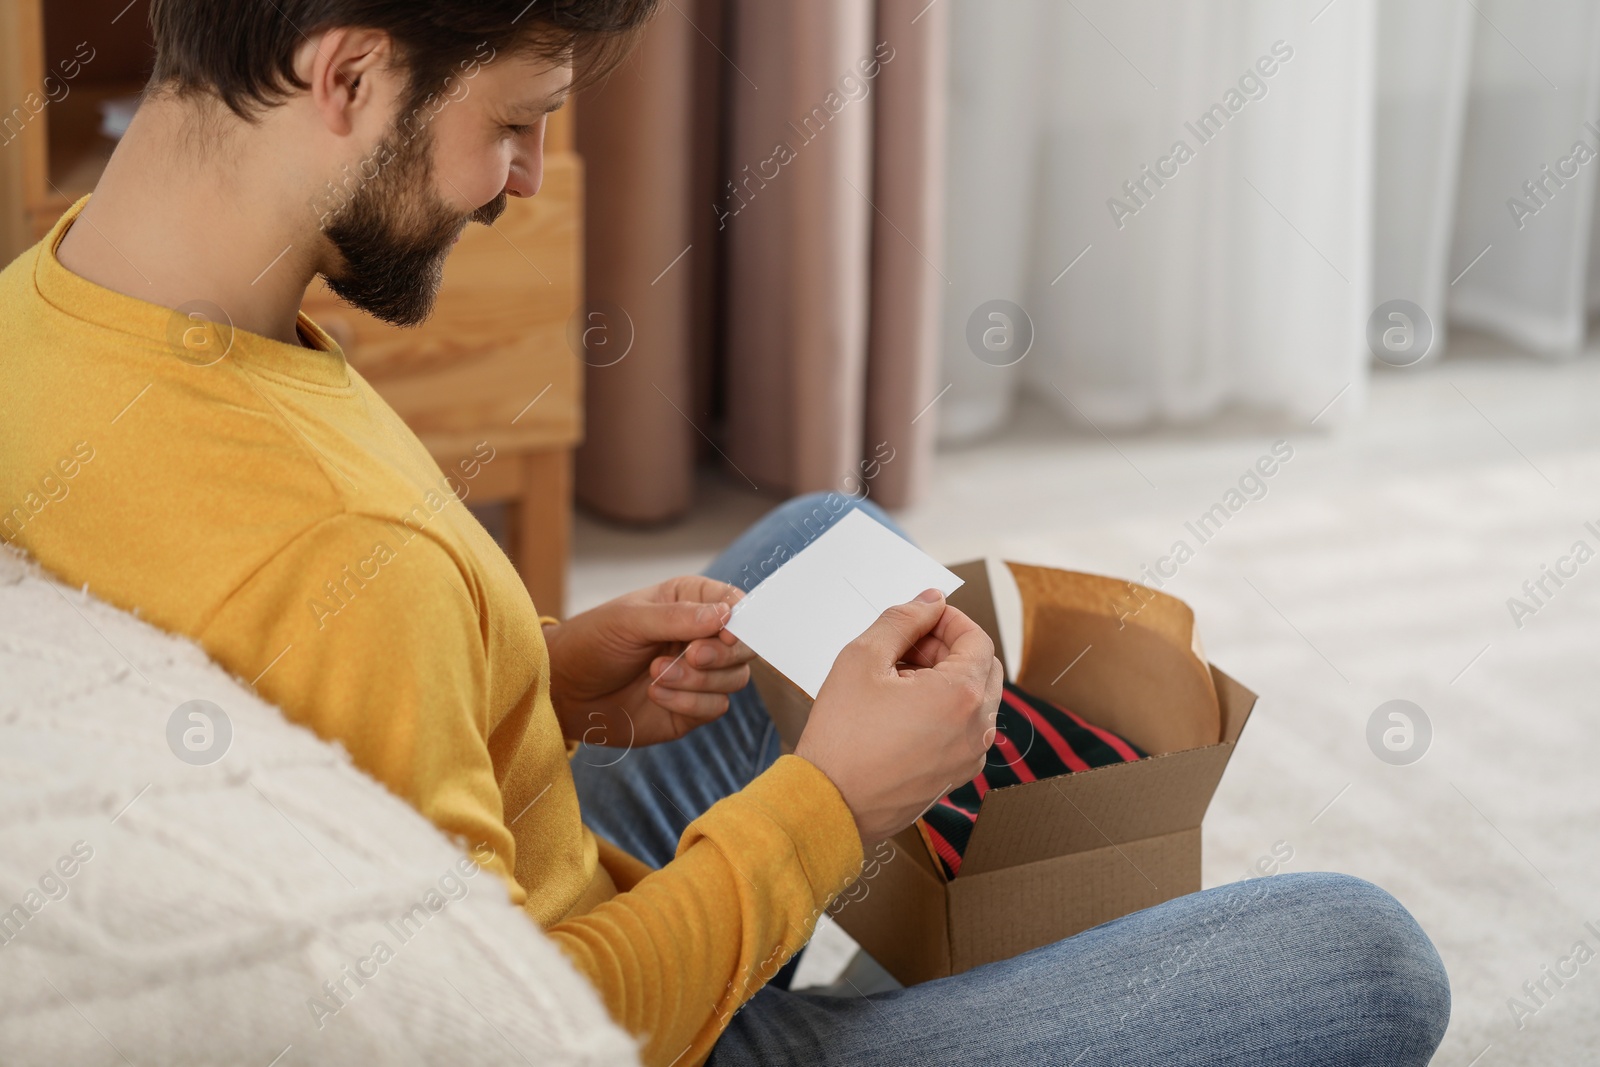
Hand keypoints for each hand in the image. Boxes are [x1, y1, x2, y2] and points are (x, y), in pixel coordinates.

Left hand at [543, 576, 754, 748]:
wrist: (563, 690)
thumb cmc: (591, 642)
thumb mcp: (629, 620)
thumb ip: (678, 617)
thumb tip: (727, 614)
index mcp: (690, 602)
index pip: (737, 605)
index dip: (741, 621)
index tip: (724, 633)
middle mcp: (702, 637)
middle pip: (745, 647)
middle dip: (721, 655)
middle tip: (690, 656)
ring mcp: (699, 675)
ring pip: (734, 680)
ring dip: (698, 681)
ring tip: (656, 674)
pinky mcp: (692, 708)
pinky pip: (715, 708)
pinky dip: (689, 703)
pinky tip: (655, 693)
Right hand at [795, 589, 1003, 848]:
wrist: (829, 805)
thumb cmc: (842, 737)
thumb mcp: (862, 658)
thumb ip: (902, 620)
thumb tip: (930, 602)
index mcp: (962, 696)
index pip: (978, 639)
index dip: (950, 620)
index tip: (922, 618)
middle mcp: (977, 728)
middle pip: (982, 668)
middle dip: (949, 648)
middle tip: (906, 646)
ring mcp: (969, 757)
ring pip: (974, 701)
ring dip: (945, 680)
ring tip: (897, 680)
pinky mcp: (954, 777)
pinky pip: (962, 731)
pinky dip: (943, 712)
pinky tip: (900, 712)